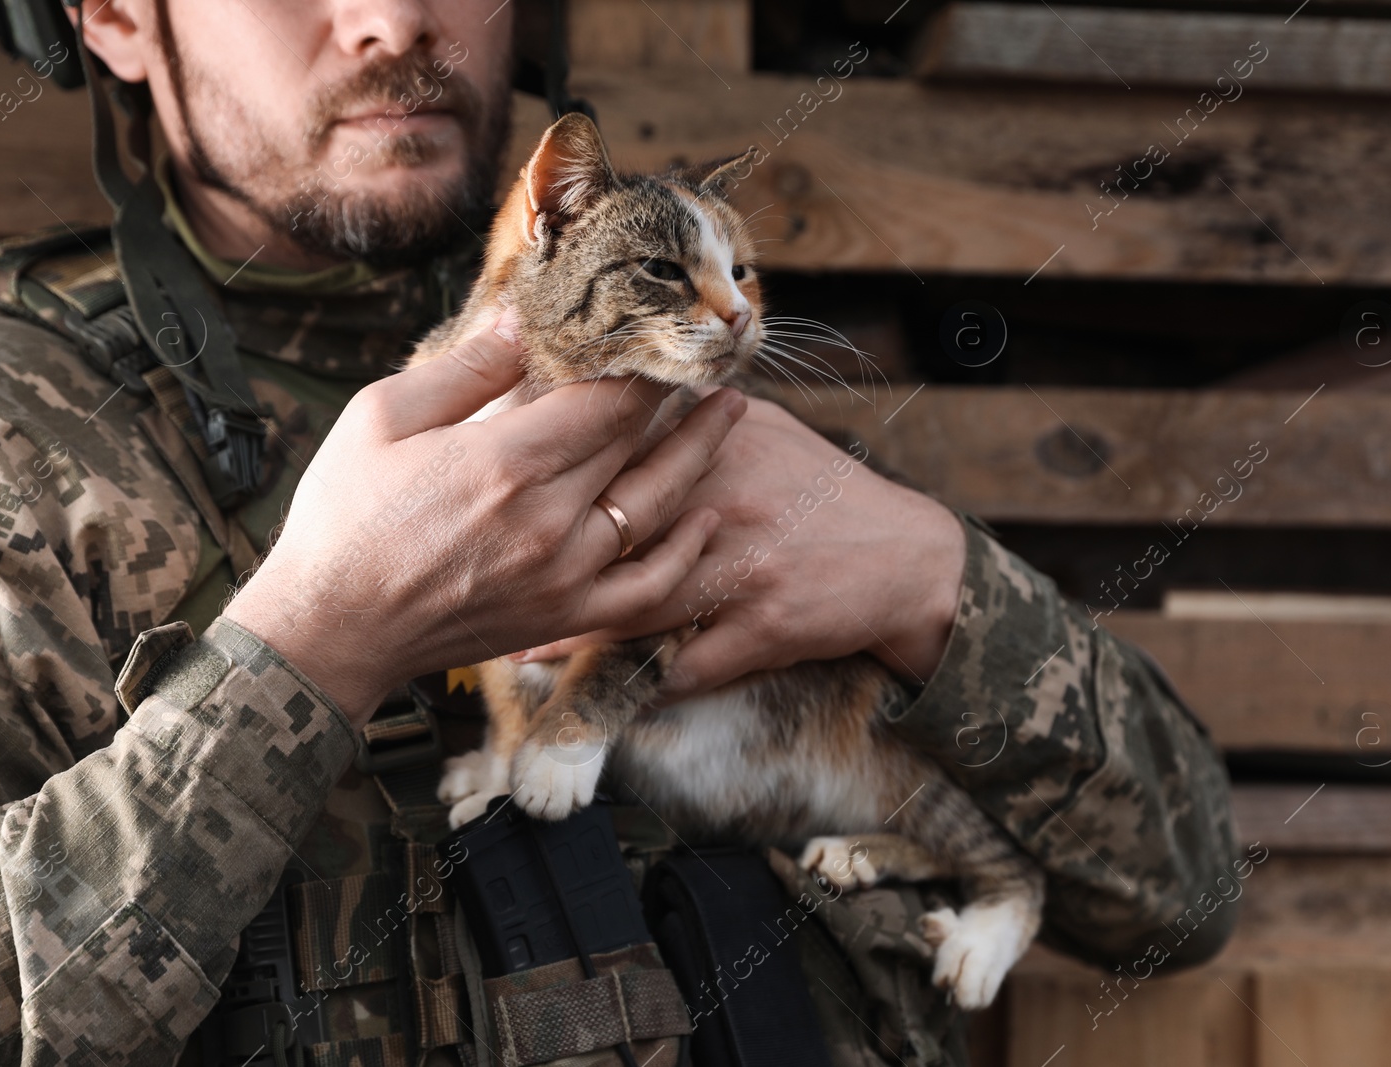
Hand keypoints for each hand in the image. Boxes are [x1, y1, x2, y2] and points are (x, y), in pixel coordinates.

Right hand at [224, 312, 746, 725]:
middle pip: (641, 441)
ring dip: (702, 453)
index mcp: (506, 460)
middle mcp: (551, 518)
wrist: (334, 627)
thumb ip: (464, 369)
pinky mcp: (567, 617)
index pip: (607, 397)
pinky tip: (704, 516)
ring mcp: (566, 573)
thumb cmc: (345, 516)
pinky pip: (649, 588)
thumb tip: (525, 321)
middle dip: (680, 394)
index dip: (644, 361)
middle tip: (711, 358)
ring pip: (660, 504)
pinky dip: (686, 553)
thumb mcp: (381, 417)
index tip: (663, 331)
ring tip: (731, 412)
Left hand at [510, 397, 965, 701]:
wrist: (904, 558)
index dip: (561, 471)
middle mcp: (725, 506)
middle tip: (487, 566)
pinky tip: (591, 691)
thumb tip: (625, 393)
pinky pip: (689, 665)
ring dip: (576, 628)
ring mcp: (743, 571)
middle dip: (550, 552)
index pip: (624, 455)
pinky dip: (640, 682)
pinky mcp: (763, 628)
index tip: (503, 480)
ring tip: (515, 636)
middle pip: (618, 533)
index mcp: (720, 450)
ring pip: (640, 606)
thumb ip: (694, 415)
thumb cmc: (823, 489)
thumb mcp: (766, 432)